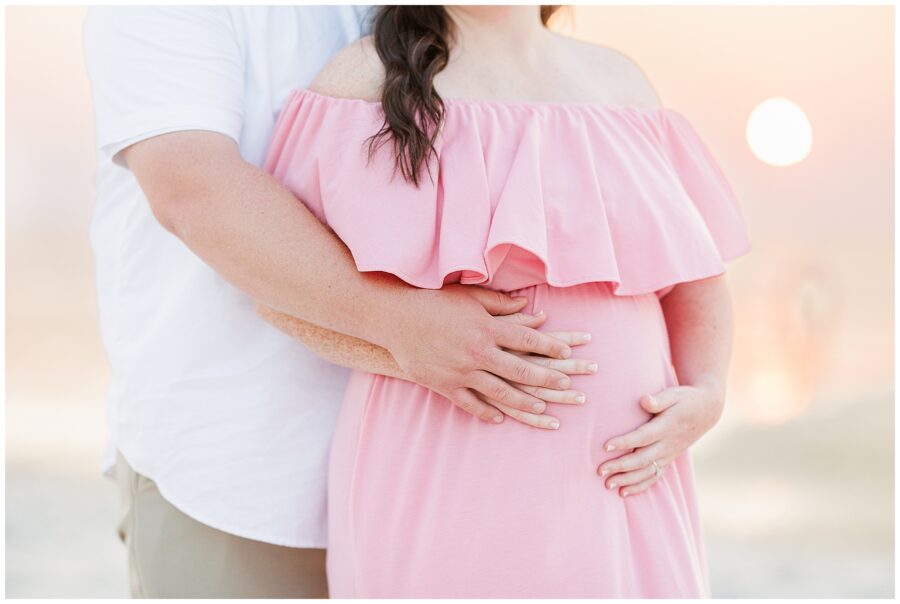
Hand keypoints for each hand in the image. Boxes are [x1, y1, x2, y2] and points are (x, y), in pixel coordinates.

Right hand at [386, 284, 595, 426]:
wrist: (394, 318)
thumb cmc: (433, 302)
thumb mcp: (470, 297)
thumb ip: (501, 304)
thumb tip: (531, 307)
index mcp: (487, 328)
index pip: (529, 339)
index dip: (552, 347)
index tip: (570, 353)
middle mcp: (478, 352)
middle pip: (522, 369)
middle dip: (548, 379)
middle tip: (569, 386)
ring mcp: (462, 372)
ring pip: (501, 392)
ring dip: (525, 402)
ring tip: (544, 409)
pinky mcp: (445, 385)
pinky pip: (470, 404)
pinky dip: (486, 412)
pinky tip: (500, 418)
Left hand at [597, 379, 724, 496]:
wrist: (707, 411)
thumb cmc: (685, 399)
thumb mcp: (674, 394)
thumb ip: (659, 399)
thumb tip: (644, 400)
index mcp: (666, 427)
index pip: (642, 437)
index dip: (624, 442)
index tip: (605, 446)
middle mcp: (667, 444)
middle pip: (642, 459)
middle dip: (620, 467)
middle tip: (600, 471)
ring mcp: (669, 454)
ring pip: (647, 472)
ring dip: (628, 480)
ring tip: (608, 485)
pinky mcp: (669, 460)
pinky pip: (655, 477)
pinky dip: (640, 486)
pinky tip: (624, 492)